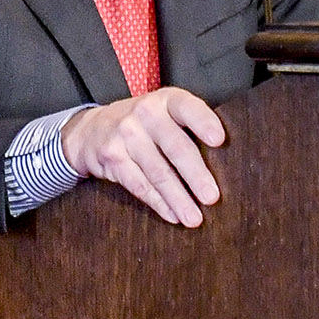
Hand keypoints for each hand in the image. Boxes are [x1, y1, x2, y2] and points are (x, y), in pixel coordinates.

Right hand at [59, 88, 225, 227]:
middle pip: (175, 147)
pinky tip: (172, 215)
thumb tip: (227, 164)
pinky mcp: (112, 157)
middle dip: (195, 175)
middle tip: (212, 197)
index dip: (203, 122)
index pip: (187, 108)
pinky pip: (139, 185)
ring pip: (157, 172)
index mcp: (165, 100)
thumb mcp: (163, 112)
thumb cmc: (143, 125)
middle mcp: (145, 114)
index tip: (219, 140)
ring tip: (194, 218)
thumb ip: (187, 127)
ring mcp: (125, 135)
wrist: (91, 129)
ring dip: (178, 199)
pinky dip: (158, 203)